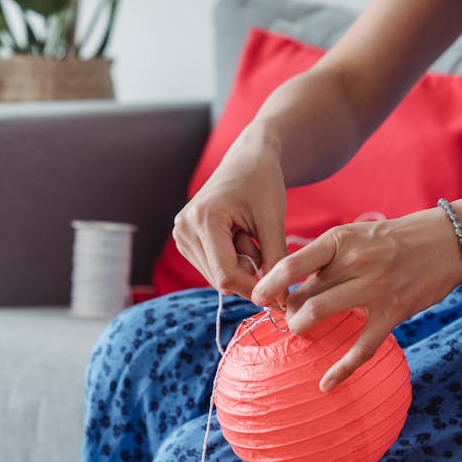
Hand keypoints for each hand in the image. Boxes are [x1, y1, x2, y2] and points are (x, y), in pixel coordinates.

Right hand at [172, 137, 288, 299]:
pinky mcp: (185, 240)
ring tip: (248, 235)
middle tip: (261, 242)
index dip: (254, 290)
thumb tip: (280, 299)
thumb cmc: (263, 183)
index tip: (280, 298)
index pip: (226, 275)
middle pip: (220, 280)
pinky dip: (231, 261)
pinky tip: (237, 237)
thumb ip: (276, 260)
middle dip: (248, 273)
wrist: (247, 161)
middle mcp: (184, 229)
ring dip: (240, 266)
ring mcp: (181, 236)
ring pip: (217, 278)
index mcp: (204, 219)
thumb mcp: (274, 221)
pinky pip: (213, 269)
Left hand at [251, 208, 461, 390]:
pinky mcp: (393, 312)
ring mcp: (375, 288)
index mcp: (342, 238)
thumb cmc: (397, 238)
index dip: (269, 284)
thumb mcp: (358, 235)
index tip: (258, 298)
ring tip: (300, 331)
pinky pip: (361, 348)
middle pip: (303, 294)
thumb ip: (328, 258)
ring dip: (301, 328)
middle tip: (288, 317)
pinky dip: (341, 370)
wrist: (449, 240)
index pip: (292, 263)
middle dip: (287, 311)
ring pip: (320, 313)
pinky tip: (326, 384)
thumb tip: (292, 285)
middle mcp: (356, 261)